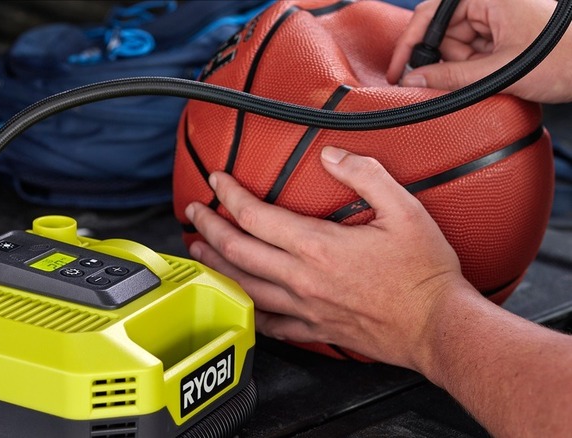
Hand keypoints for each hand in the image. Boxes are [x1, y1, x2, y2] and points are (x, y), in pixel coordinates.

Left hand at [184, 146, 480, 371]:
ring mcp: (305, 307)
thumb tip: (332, 155)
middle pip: (237, 251)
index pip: (255, 216)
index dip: (229, 194)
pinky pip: (270, 323)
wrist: (438, 327)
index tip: (216, 181)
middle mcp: (302, 278)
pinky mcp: (315, 329)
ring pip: (243, 286)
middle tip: (193, 214)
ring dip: (216, 266)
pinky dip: (248, 308)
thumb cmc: (424, 274)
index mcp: (317, 245)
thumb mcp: (404, 210)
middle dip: (208, 228)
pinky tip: (239, 301)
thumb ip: (365, 175)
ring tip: (200, 252)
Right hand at [386, 0, 571, 103]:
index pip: (429, 15)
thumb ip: (450, 76)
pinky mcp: (505, 32)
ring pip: (456, 45)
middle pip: (441, 33)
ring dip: (463, 67)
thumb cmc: (564, 58)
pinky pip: (473, 51)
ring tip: (490, 77)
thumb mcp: (499, 71)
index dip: (410, 45)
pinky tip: (493, 76)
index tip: (398, 70)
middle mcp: (489, 2)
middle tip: (453, 82)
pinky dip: (476, 67)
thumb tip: (414, 79)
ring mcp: (497, 16)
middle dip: (444, 60)